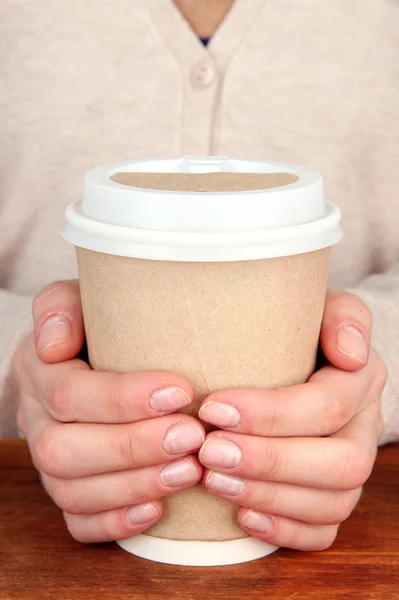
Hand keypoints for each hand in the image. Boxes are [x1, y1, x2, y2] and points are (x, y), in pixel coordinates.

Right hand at [13, 281, 203, 542]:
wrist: (89, 354)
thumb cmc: (96, 325)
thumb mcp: (80, 299)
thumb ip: (62, 307)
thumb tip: (55, 342)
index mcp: (39, 372)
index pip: (70, 394)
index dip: (123, 399)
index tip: (181, 391)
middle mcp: (37, 421)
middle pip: (65, 451)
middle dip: (132, 448)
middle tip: (192, 438)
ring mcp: (50, 462)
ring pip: (72, 492)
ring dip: (133, 485)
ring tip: (189, 471)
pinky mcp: (69, 489)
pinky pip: (77, 522)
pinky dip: (116, 522)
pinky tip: (158, 510)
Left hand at [198, 290, 386, 550]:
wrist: (299, 353)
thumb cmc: (297, 327)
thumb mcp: (319, 304)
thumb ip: (341, 315)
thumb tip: (350, 352)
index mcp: (361, 379)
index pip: (328, 405)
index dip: (272, 414)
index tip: (214, 408)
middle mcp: (364, 428)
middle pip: (341, 463)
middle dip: (271, 462)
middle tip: (210, 452)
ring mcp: (352, 468)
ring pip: (333, 502)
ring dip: (270, 496)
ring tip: (214, 481)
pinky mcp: (333, 497)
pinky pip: (324, 531)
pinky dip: (284, 529)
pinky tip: (242, 516)